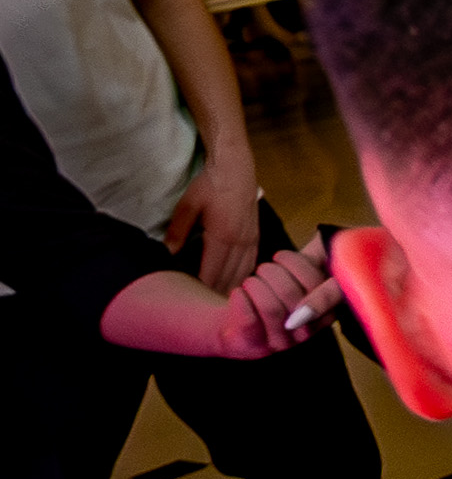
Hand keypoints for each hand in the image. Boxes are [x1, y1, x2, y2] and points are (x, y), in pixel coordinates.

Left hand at [166, 143, 258, 290]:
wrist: (236, 168)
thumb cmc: (210, 185)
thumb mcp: (187, 207)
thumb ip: (177, 233)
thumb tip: (167, 255)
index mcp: (223, 236)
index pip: (212, 272)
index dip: (203, 290)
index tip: (195, 304)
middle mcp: (241, 242)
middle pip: (230, 277)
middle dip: (218, 294)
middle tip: (207, 310)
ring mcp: (251, 239)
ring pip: (244, 273)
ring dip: (233, 288)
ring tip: (222, 302)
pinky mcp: (256, 236)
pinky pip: (252, 263)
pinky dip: (244, 276)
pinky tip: (237, 283)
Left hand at [203, 247, 334, 362]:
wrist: (241, 315)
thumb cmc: (276, 287)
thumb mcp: (303, 267)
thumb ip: (322, 254)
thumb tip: (334, 242)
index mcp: (329, 310)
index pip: (332, 295)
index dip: (310, 275)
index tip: (279, 256)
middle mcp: (310, 331)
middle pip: (294, 295)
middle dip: (272, 272)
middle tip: (266, 267)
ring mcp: (284, 343)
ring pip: (272, 308)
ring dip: (255, 285)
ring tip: (252, 280)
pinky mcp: (255, 348)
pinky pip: (249, 321)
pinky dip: (241, 299)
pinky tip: (239, 293)